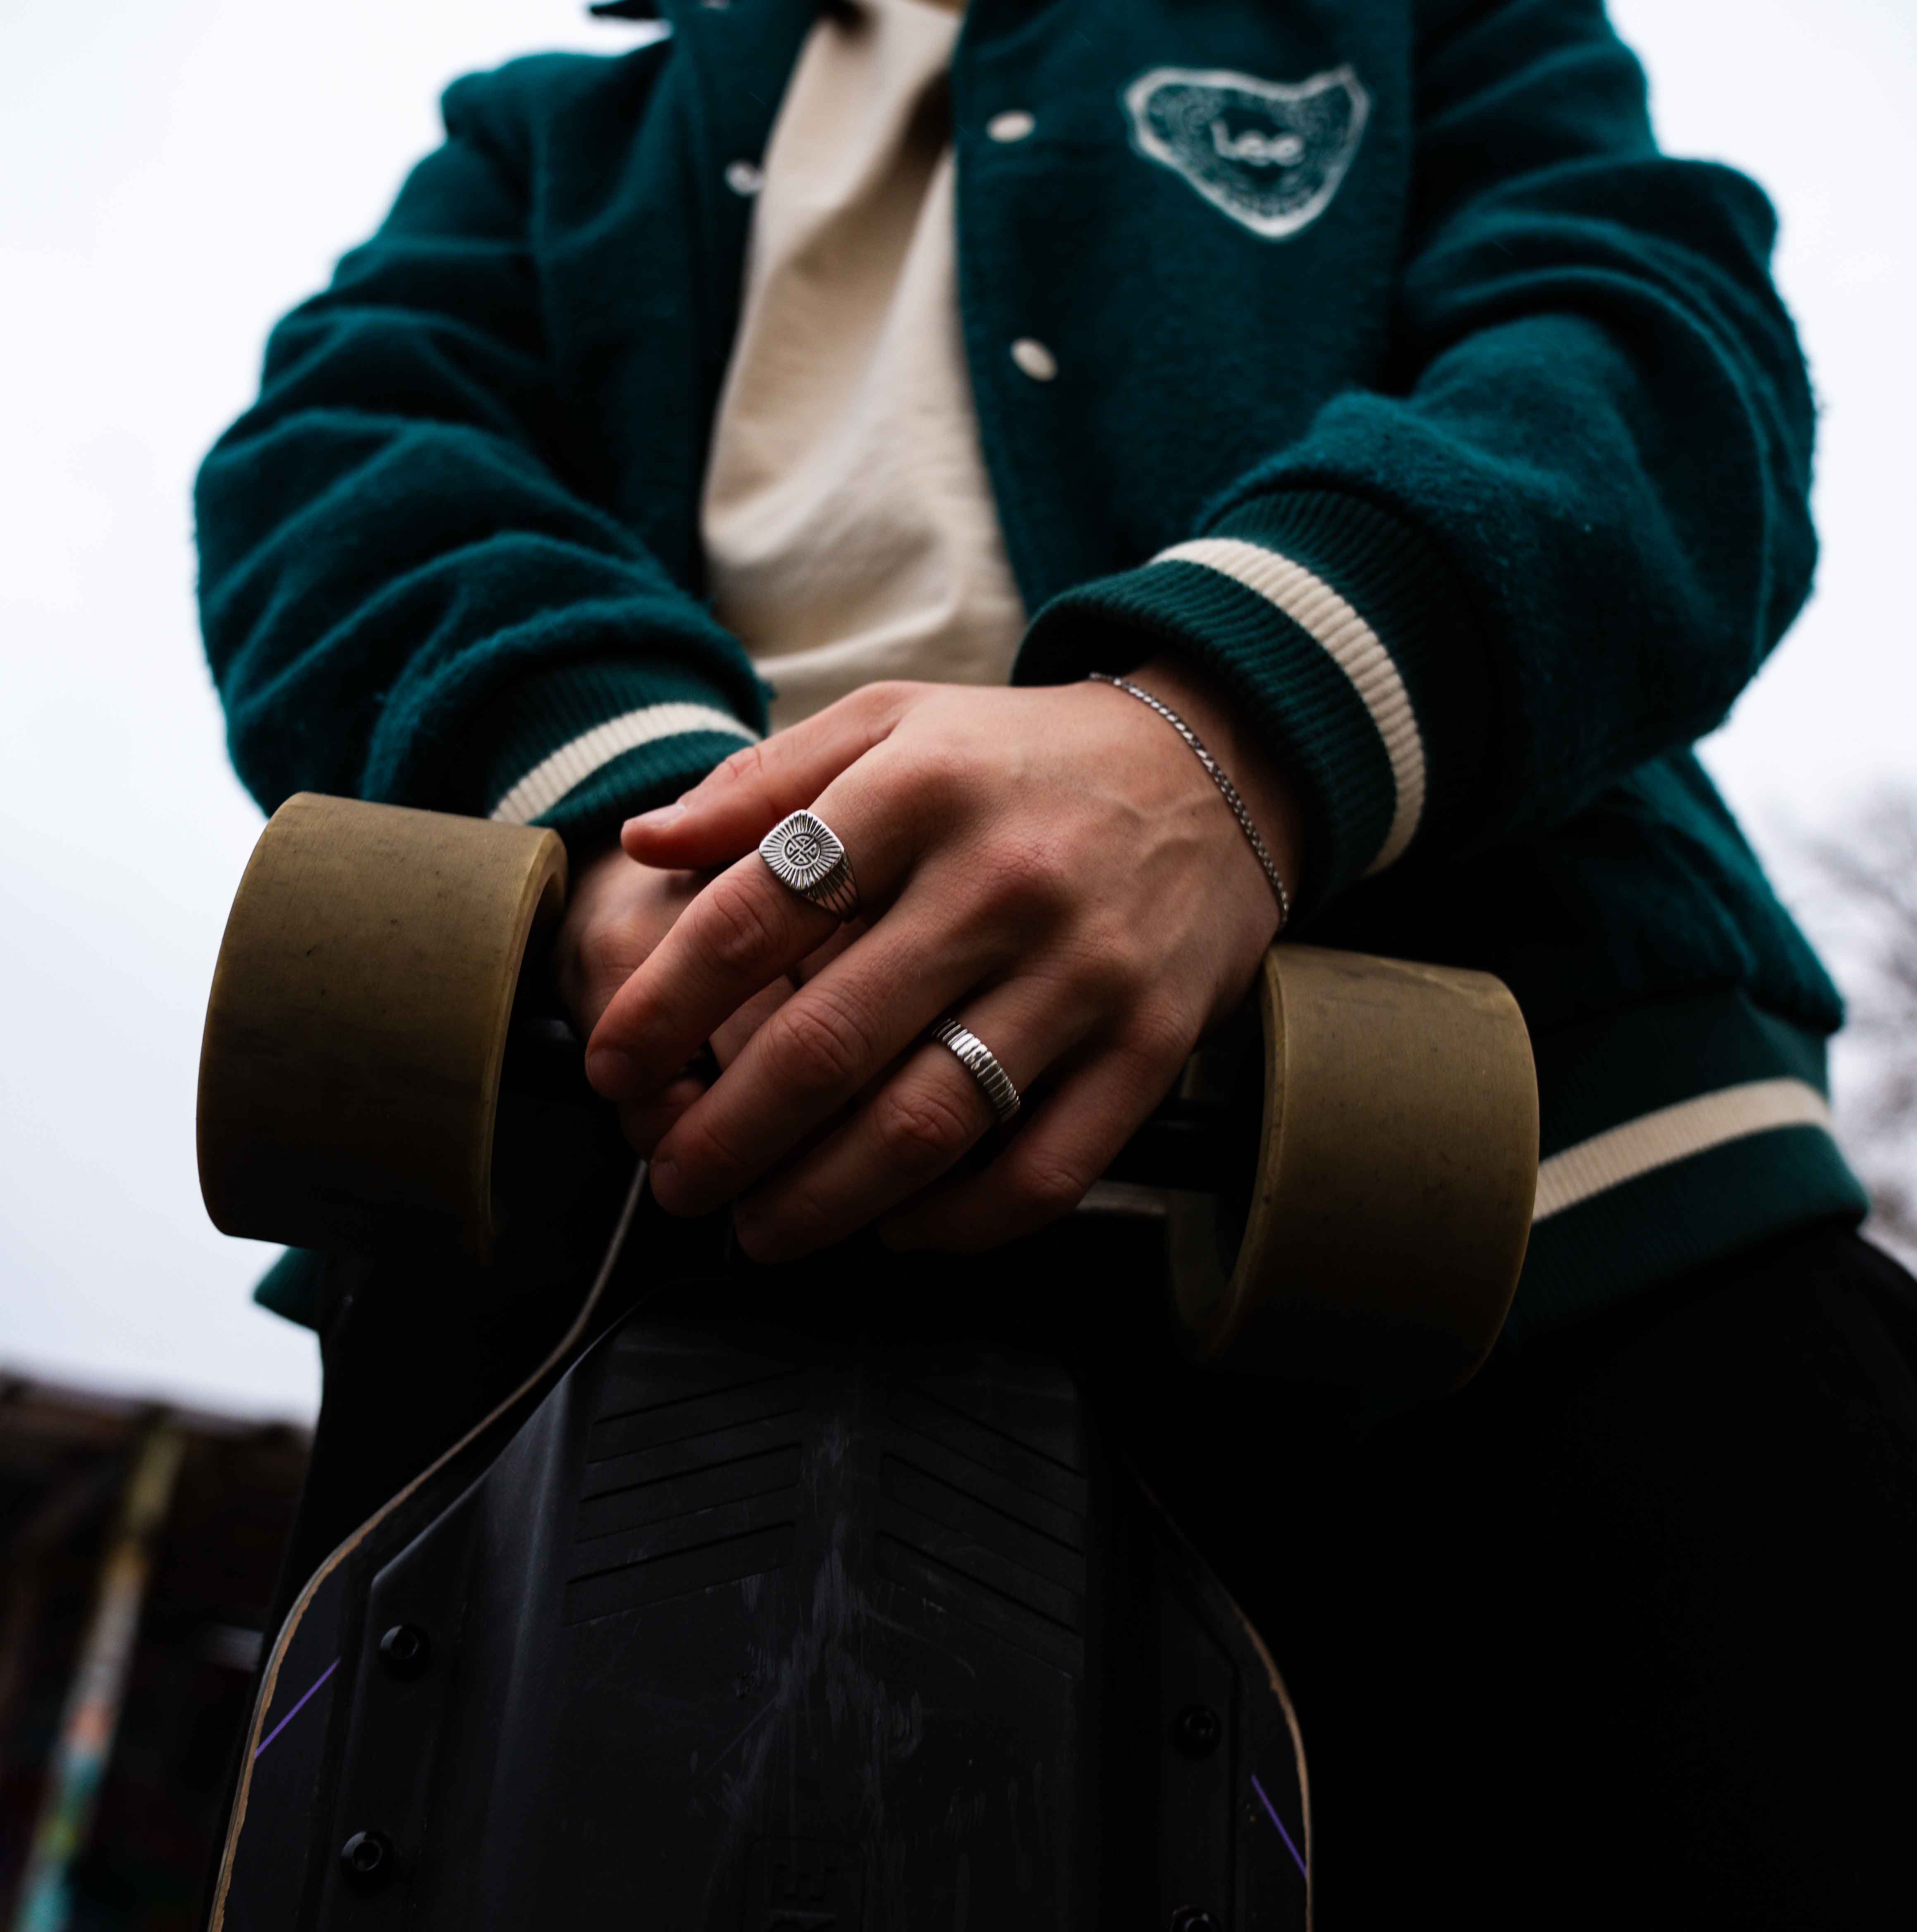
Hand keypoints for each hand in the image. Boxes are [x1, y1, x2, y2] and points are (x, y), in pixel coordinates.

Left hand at [585, 663, 1300, 1257]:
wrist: (1218, 769)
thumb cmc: (1024, 758)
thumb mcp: (893, 724)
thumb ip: (764, 783)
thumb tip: (645, 841)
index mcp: (919, 791)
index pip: (755, 914)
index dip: (661, 1006)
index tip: (612, 1066)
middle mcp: (1002, 884)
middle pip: (828, 1042)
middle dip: (725, 1135)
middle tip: (672, 1184)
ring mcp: (1084, 973)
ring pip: (929, 1124)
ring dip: (822, 1201)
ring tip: (758, 1229)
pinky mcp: (1150, 1045)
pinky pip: (1046, 1168)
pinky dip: (959, 1223)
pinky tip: (896, 1229)